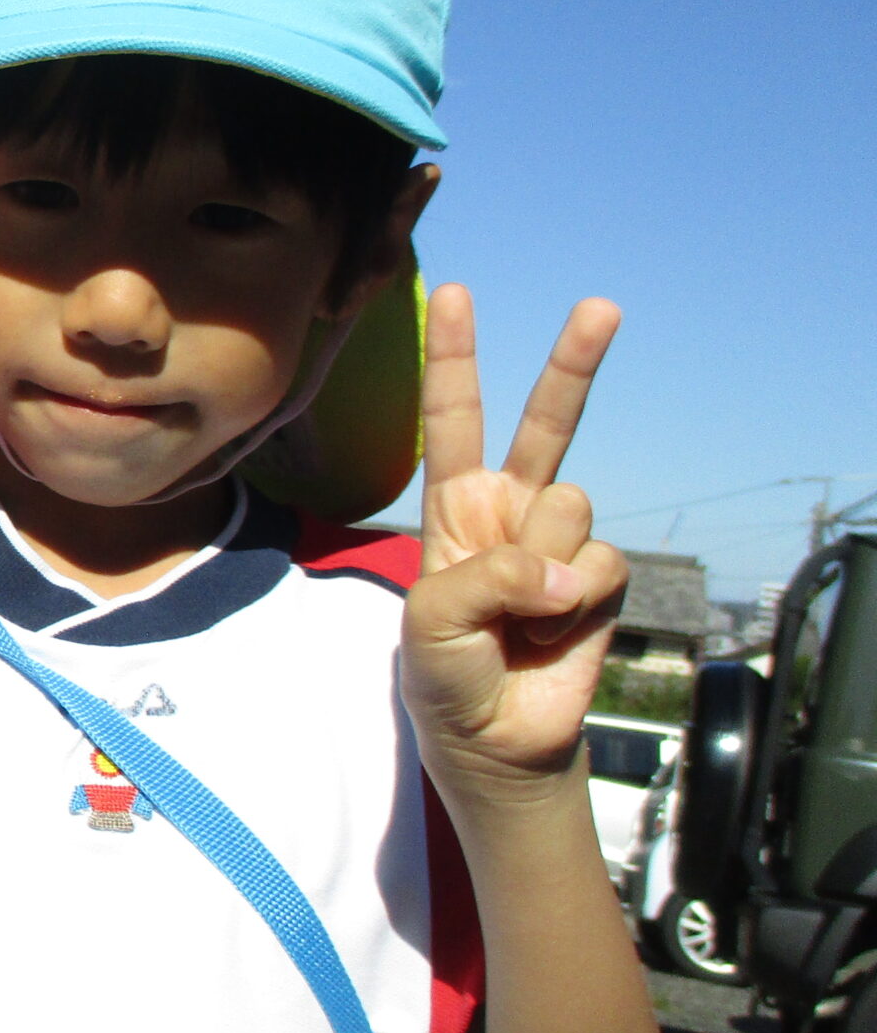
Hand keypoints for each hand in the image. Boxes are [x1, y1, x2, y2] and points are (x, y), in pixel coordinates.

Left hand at [401, 285, 629, 799]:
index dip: (453, 359)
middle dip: (573, 363)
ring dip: (541, 566)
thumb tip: (565, 569)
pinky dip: (572, 602)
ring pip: (568, 506)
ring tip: (517, 615)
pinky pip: (598, 563)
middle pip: (547, 424)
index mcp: (456, 507)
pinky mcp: (600, 579)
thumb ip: (488, 578)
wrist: (494, 738)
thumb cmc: (447, 673)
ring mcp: (561, 542)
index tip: (453, 294)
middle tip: (601, 307)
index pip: (453, 421)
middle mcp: (512, 512)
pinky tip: (552, 631)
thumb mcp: (432, 620)